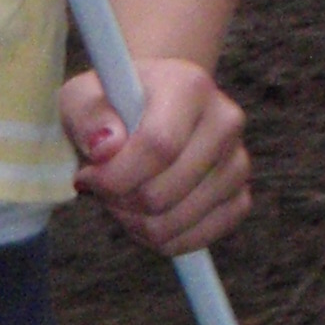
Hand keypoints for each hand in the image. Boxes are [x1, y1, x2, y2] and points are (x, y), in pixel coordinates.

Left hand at [59, 56, 249, 255]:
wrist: (151, 106)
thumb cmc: (114, 102)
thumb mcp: (83, 96)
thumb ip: (88, 117)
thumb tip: (107, 149)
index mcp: (190, 85)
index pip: (158, 146)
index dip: (116, 176)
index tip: (88, 177)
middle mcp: (225, 121)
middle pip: (164, 192)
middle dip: (120, 202)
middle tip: (101, 188)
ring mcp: (238, 161)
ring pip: (177, 221)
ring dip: (135, 222)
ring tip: (120, 197)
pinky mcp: (241, 197)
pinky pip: (197, 239)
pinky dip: (162, 239)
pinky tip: (143, 214)